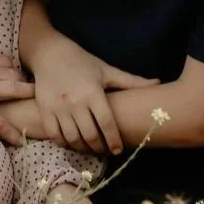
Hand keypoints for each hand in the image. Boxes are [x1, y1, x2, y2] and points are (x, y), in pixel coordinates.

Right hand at [0, 38, 34, 144]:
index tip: (16, 79)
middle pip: (13, 75)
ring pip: (13, 92)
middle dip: (24, 83)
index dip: (12, 71)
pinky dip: (12, 132)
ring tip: (37, 108)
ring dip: (26, 99)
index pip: (4, 61)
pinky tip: (20, 139)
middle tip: (33, 92)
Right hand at [32, 33, 157, 155]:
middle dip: (100, 147)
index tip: (118, 149)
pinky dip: (65, 143)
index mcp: (93, 92)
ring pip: (73, 138)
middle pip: (90, 135)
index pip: (107, 123)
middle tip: (105, 150)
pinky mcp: (45, 110)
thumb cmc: (82, 62)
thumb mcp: (106, 70)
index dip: (114, 140)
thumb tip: (158, 83)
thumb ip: (131, 81)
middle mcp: (75, 101)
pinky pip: (55, 135)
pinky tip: (72, 141)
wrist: (49, 53)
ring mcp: (58, 107)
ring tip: (90, 147)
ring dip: (83, 148)